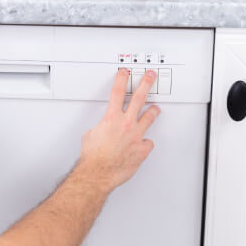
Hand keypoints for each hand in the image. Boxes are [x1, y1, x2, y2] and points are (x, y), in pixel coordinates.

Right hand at [77, 68, 159, 191]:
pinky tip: (143, 143)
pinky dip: (145, 142)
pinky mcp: (142, 149)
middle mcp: (126, 124)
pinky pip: (147, 142)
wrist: (98, 173)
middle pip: (139, 98)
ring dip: (152, 111)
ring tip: (155, 108)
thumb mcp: (90, 135)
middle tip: (150, 77)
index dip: (122, 79)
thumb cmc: (92, 157)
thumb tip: (102, 130)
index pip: (118, 92)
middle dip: (146, 84)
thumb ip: (100, 128)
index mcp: (111, 118)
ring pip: (148, 118)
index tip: (125, 72)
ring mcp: (136, 136)